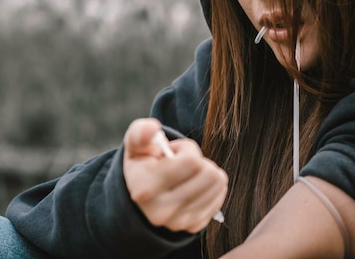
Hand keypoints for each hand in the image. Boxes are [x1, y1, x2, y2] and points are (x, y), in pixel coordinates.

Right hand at [123, 118, 227, 233]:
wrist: (138, 195)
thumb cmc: (141, 163)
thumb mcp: (135, 144)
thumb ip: (141, 132)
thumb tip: (153, 128)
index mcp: (145, 189)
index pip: (191, 162)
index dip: (186, 148)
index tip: (172, 151)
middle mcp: (161, 211)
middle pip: (209, 174)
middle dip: (199, 161)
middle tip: (182, 162)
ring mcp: (179, 222)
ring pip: (219, 185)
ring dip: (206, 173)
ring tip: (187, 173)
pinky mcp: (192, 227)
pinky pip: (219, 199)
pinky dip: (210, 188)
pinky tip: (193, 186)